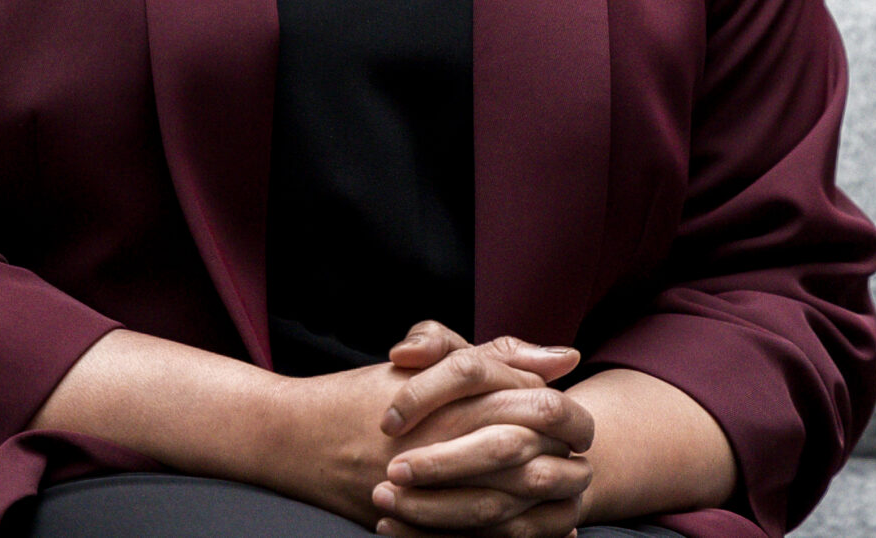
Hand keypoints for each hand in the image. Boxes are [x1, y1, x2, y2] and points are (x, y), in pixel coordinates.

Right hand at [262, 324, 576, 529]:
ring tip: (566, 497)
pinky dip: (516, 534)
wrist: (295, 437)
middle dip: (566, 462)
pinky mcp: (417, 521)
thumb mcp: (428, 361)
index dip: (569, 416)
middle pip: (533, 454)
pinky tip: (536, 528)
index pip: (538, 404)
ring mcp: (431, 485)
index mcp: (456, 396)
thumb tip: (566, 357)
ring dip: (546, 501)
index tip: (577, 424)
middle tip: (580, 464)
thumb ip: (496, 355)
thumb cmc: (364, 395)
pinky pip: (481, 536)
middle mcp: (448, 440)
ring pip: (511, 501)